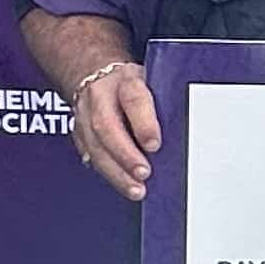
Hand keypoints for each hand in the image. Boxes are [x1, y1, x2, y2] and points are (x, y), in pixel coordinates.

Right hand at [70, 62, 159, 201]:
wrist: (94, 74)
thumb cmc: (130, 83)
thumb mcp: (151, 81)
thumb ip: (164, 103)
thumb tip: (186, 131)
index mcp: (125, 80)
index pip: (133, 99)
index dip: (143, 123)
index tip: (154, 145)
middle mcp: (100, 97)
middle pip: (107, 127)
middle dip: (125, 155)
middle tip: (143, 174)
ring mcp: (84, 115)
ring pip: (95, 146)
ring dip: (116, 171)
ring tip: (135, 189)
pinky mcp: (78, 132)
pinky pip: (89, 154)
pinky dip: (106, 171)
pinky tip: (120, 183)